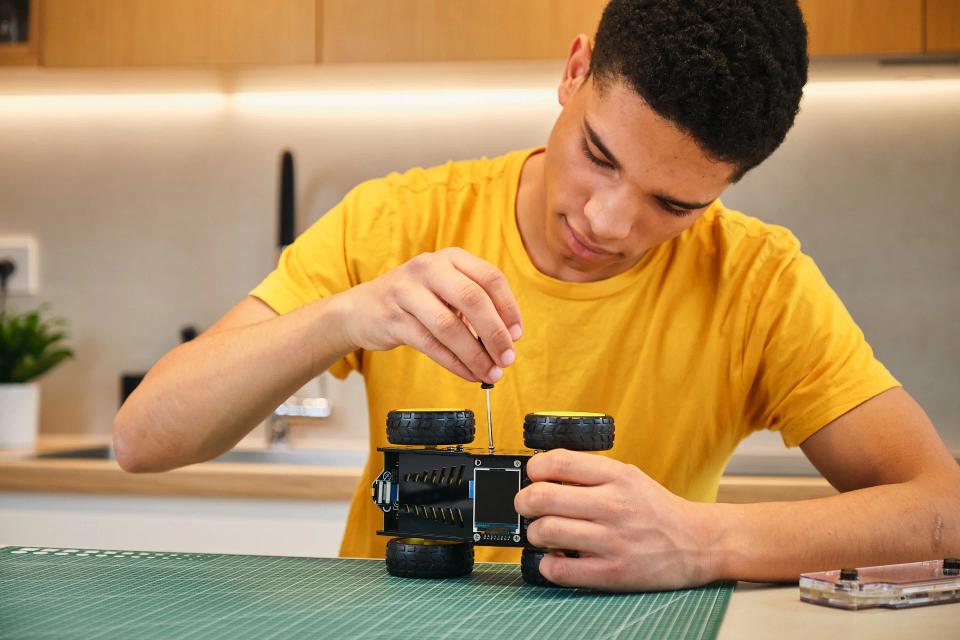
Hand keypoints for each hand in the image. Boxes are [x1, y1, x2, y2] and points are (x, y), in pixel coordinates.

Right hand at [338, 247, 521, 383]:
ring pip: (450, 326)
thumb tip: (508, 338)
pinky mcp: (393, 318)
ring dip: (475, 355)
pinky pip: (431, 345)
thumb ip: (474, 305)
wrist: (360, 309)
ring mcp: (407, 292)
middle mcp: (429, 268)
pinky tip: (468, 374)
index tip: (517, 334)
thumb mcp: (444, 288)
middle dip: (495, 333)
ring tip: (490, 374)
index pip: (490, 278)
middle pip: (472, 299)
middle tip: (507, 358)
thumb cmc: (413, 301)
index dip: (509, 308)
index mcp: (450, 258)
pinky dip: (455, 364)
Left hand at [514, 449, 715, 590]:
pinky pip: (561, 570)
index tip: (533, 474)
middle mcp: (613, 505)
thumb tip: (543, 472)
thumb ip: (590, 473)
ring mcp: (612, 540)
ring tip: (541, 533)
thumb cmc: (655, 509)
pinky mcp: (612, 572)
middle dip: (524, 502)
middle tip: (525, 505)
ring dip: (534, 533)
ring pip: (547, 531)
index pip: (559, 462)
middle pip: (543, 497)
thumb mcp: (628, 476)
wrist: (696, 542)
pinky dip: (547, 565)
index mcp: (616, 477)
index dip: (535, 467)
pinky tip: (553, 558)